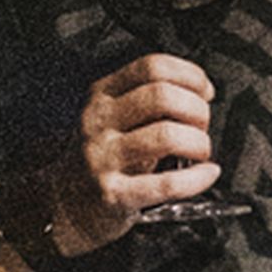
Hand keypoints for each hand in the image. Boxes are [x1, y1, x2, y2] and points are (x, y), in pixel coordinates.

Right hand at [63, 48, 221, 237]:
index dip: (189, 75)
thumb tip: (201, 91)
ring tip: (200, 152)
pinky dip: (197, 179)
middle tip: (202, 126)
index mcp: (103, 95)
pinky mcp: (113, 193)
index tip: (205, 91)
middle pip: (162, 96)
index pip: (152, 67)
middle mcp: (99, 121)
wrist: (65, 205)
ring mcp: (103, 157)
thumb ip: (149, 99)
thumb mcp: (113, 117)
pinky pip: (166, 184)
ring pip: (167, 135)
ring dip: (198, 142)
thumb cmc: (102, 158)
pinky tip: (206, 174)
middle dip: (197, 109)